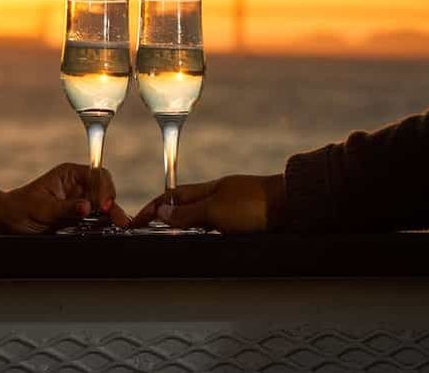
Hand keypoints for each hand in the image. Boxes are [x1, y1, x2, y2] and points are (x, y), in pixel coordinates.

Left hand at [0, 163, 128, 232]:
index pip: (97, 174)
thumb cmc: (20, 208)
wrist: (7, 221)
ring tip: (117, 226)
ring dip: (110, 216)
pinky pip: (96, 218)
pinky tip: (108, 229)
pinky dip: (102, 224)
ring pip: (103, 206)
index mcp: (69, 174)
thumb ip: (66, 208)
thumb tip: (87, 207)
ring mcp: (79, 201)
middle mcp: (77, 185)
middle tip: (118, 220)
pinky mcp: (78, 216)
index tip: (106, 204)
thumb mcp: (42, 208)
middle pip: (104, 190)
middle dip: (112, 204)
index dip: (105, 188)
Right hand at [129, 174, 284, 233]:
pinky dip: (202, 231)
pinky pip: (216, 225)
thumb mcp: (215, 210)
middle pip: (184, 206)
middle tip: (147, 229)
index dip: (152, 209)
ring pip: (200, 217)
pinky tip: (202, 239)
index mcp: (208, 189)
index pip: (172, 197)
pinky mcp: (246, 220)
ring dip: (183, 225)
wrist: (293, 206)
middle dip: (165, 216)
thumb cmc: (255, 205)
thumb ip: (188, 213)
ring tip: (168, 237)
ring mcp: (233, 207)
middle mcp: (219, 196)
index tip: (135, 221)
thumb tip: (161, 212)